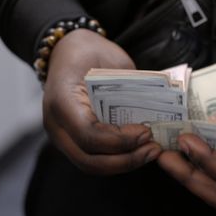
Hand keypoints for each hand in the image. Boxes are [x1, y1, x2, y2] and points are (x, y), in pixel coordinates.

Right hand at [43, 29, 160, 174]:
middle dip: (126, 160)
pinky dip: (118, 159)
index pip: (89, 134)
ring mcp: (61, 135)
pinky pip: (94, 158)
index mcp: (62, 100)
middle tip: (153, 149)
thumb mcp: (112, 62)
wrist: (67, 50)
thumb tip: (159, 111)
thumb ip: (130, 89)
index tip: (146, 132)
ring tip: (150, 152)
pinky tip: (139, 150)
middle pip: (89, 160)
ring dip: (124, 164)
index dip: (120, 140)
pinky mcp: (71, 140)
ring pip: (91, 165)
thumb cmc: (90, 52)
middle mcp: (56, 124)